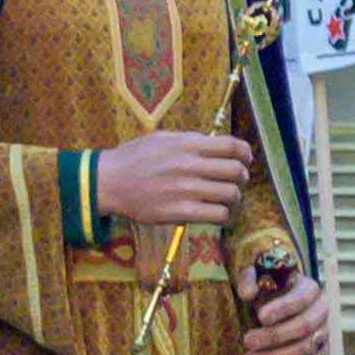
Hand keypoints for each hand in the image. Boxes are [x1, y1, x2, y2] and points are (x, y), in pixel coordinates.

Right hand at [91, 129, 253, 231]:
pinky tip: (218, 215)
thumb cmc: (133, 158)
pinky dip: (224, 216)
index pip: (233, 146)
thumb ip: (190, 141)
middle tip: (235, 183)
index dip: (246, 154)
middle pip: (236, 171)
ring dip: (234, 199)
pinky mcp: (180, 212)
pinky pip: (217, 215)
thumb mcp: (162, 138)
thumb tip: (214, 144)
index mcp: (188, 145)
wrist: (108, 182)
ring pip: (230, 195)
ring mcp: (186, 190)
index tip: (244, 161)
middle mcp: (190, 166)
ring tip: (227, 201)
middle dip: (242, 178)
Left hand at [235, 272, 332, 354]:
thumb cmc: (266, 287)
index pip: (301, 299)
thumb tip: (247, 294)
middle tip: (247, 340)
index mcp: (309, 288)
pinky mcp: (320, 351)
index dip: (282, 309)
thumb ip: (248, 279)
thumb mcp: (254, 276)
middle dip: (274, 336)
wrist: (276, 305)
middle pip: (304, 326)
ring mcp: (323, 332)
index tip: (261, 317)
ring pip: (305, 349)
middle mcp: (321, 310)